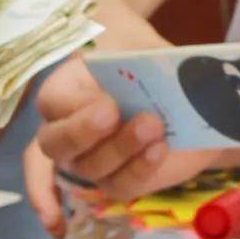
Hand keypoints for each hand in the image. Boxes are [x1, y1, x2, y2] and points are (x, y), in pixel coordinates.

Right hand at [31, 57, 218, 207]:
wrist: (189, 104)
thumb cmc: (152, 70)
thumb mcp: (142, 52)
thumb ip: (130, 56)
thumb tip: (133, 65)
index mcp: (67, 91)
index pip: (50, 103)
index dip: (72, 106)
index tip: (106, 101)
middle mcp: (68, 130)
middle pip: (53, 144)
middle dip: (80, 132)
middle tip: (112, 115)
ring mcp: (89, 161)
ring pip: (89, 166)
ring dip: (120, 147)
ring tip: (154, 126)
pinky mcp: (118, 182)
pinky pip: (119, 185)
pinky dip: (139, 169)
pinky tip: (158, 150)